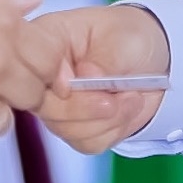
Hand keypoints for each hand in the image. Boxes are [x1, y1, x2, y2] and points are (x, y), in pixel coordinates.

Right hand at [30, 3, 173, 154]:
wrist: (151, 64)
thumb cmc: (131, 40)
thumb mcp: (127, 39)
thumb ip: (107, 57)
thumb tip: (87, 74)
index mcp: (49, 39)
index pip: (31, 63)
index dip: (56, 78)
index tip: (85, 76)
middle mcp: (44, 75)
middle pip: (45, 106)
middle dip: (89, 107)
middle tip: (118, 95)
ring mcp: (55, 104)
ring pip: (67, 129)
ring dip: (108, 120)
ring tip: (131, 98)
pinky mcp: (71, 127)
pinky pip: (85, 142)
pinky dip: (112, 131)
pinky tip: (123, 111)